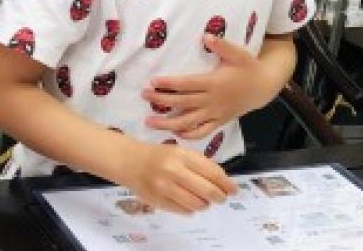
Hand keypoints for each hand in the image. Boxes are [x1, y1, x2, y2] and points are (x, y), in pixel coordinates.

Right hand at [112, 141, 236, 214]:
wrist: (129, 161)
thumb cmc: (159, 156)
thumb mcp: (180, 152)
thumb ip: (200, 165)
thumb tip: (223, 184)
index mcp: (183, 155)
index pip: (213, 173)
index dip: (227, 184)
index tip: (233, 190)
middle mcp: (173, 170)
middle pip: (208, 191)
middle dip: (219, 197)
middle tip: (221, 199)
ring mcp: (164, 187)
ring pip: (196, 204)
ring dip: (204, 205)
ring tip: (203, 202)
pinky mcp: (156, 200)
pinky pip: (182, 211)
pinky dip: (190, 210)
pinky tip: (188, 204)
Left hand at [142, 35, 280, 139]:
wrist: (263, 87)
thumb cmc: (248, 68)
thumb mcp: (239, 54)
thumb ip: (222, 46)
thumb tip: (206, 36)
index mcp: (214, 83)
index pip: (187, 84)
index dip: (169, 84)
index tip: (153, 81)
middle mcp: (212, 100)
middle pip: (182, 103)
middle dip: (161, 100)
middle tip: (143, 95)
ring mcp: (215, 113)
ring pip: (188, 122)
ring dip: (167, 124)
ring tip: (148, 122)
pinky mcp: (219, 122)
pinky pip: (202, 132)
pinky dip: (187, 135)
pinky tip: (174, 132)